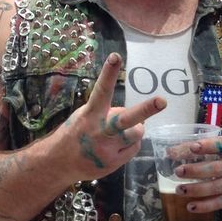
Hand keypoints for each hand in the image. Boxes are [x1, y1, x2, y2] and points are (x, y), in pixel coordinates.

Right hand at [58, 53, 165, 177]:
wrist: (59, 163)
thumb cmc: (75, 134)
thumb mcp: (84, 116)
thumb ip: (106, 112)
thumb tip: (133, 116)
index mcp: (90, 114)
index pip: (101, 90)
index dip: (109, 73)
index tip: (116, 56)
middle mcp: (100, 131)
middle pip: (126, 120)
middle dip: (146, 110)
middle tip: (162, 101)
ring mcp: (107, 149)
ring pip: (136, 134)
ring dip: (136, 129)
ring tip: (125, 132)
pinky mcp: (113, 163)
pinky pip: (134, 148)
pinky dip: (130, 145)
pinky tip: (117, 147)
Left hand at [172, 135, 221, 213]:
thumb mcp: (221, 154)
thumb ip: (199, 151)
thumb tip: (170, 152)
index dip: (207, 146)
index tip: (193, 147)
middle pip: (216, 168)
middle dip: (196, 170)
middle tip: (178, 171)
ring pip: (215, 187)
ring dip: (196, 189)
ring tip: (179, 189)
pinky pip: (218, 203)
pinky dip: (204, 206)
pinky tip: (190, 206)